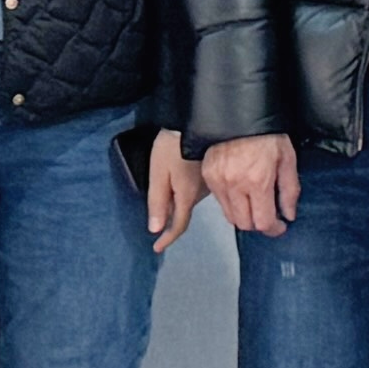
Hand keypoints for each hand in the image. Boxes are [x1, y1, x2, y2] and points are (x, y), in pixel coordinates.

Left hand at [142, 130, 200, 253]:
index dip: (167, 239)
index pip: (178, 225)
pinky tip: (184, 184)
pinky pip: (202, 191)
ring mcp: (210, 183)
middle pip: (186, 214)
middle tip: (160, 229)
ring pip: (194, 202)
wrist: (196, 119)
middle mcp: (202, 193)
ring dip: (182, 208)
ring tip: (169, 207)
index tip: (157, 248)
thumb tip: (155, 228)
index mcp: (186, 195)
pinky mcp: (213, 172)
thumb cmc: (172, 144)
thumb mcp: (158, 173)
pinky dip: (190, 195)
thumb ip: (157, 201)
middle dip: (174, 223)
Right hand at [203, 135, 301, 237]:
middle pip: (245, 224)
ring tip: (255, 203)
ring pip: (230, 216)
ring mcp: (219, 181)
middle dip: (259, 224)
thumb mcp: (287, 158)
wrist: (238, 110)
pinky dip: (231, 202)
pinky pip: (220, 201)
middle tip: (268, 215)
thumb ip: (290, 190)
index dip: (274, 229)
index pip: (263, 222)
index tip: (280, 226)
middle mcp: (235, 184)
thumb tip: (289, 214)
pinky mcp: (208, 175)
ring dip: (244, 216)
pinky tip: (241, 191)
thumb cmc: (265, 131)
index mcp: (258, 180)